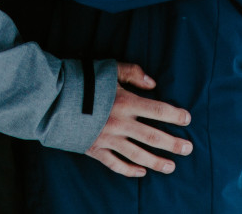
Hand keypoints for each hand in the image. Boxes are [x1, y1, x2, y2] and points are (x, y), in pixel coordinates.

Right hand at [86, 63, 192, 177]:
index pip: (158, 110)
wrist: (52, 99)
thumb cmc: (82, 80)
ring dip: (156, 162)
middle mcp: (120, 123)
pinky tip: (142, 172)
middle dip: (173, 144)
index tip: (187, 119)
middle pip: (153, 137)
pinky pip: (116, 164)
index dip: (175, 115)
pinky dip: (129, 170)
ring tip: (171, 166)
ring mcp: (108, 139)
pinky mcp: (95, 150)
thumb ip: (133, 73)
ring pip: (138, 155)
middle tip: (189, 149)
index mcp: (126, 102)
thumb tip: (153, 84)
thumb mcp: (109, 69)